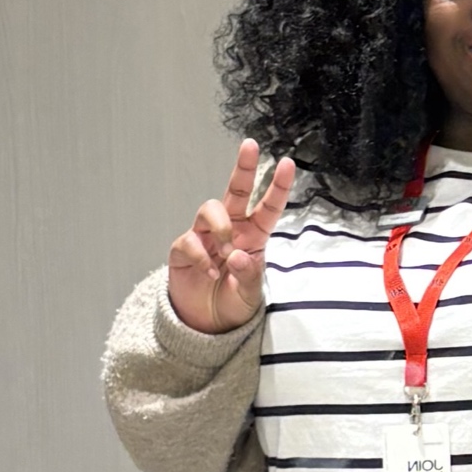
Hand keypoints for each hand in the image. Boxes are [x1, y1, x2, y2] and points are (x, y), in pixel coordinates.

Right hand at [167, 139, 296, 333]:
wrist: (206, 326)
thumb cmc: (232, 304)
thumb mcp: (249, 296)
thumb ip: (248, 276)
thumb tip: (237, 255)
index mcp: (253, 237)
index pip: (268, 208)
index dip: (277, 187)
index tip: (288, 164)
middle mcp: (230, 230)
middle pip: (236, 191)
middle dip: (244, 168)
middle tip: (251, 146)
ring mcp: (205, 237)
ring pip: (210, 209)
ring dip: (221, 228)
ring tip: (226, 254)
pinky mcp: (184, 250)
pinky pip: (189, 241)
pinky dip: (201, 257)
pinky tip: (210, 274)